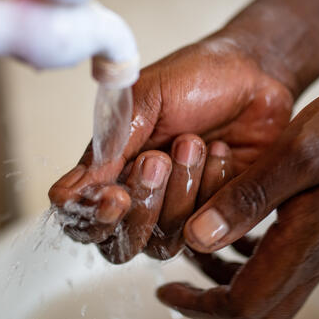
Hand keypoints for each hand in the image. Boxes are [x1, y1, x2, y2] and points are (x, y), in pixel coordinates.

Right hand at [49, 37, 293, 259]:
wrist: (253, 73)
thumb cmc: (194, 78)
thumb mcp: (144, 100)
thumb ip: (108, 149)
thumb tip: (65, 194)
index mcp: (111, 170)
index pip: (82, 221)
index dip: (93, 219)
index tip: (115, 194)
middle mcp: (141, 197)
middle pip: (120, 244)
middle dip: (143, 204)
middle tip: (159, 159)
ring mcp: (179, 210)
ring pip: (164, 244)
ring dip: (181, 192)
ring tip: (195, 142)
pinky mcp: (218, 215)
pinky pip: (208, 231)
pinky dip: (213, 188)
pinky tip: (221, 152)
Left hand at [157, 58, 318, 318]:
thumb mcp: (298, 153)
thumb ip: (248, 198)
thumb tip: (199, 238)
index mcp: (304, 243)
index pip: (244, 305)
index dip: (198, 306)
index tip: (165, 291)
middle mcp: (314, 254)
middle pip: (258, 313)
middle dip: (211, 308)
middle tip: (177, 288)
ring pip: (270, 290)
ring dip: (228, 285)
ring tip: (196, 255)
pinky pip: (283, 263)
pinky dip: (250, 260)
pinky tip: (235, 233)